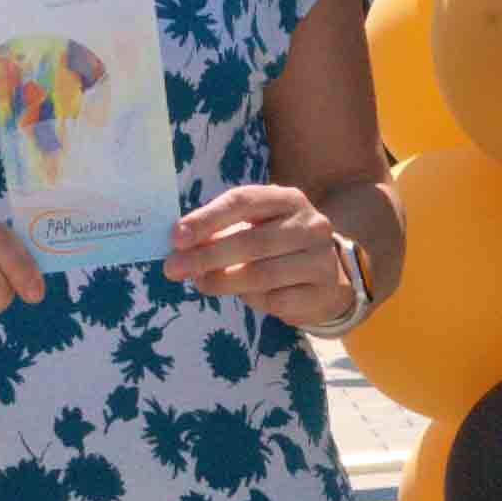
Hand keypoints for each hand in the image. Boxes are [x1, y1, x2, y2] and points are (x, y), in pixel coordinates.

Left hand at [169, 184, 362, 329]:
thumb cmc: (277, 248)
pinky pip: (276, 301)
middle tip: (173, 268)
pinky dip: (251, 301)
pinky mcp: (323, 292)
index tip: (176, 237)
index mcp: (288, 199)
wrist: (328, 277)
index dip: (207, 219)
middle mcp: (310, 224)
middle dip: (206, 256)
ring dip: (223, 281)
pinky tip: (242, 297)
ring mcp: (321, 259)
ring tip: (200, 284)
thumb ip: (220, 234)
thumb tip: (182, 251)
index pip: (243, 202)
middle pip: (251, 241)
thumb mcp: (253, 229)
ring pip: (262, 274)